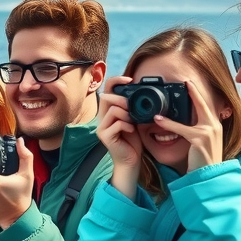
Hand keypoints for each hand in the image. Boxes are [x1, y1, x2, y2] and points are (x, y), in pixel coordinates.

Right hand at [98, 77, 142, 199]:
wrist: (130, 161)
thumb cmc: (133, 141)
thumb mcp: (134, 120)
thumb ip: (133, 108)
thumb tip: (139, 94)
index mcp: (108, 112)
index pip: (107, 90)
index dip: (116, 81)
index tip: (130, 79)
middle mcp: (102, 118)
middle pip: (107, 97)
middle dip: (122, 99)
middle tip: (132, 108)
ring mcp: (101, 127)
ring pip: (113, 110)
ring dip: (127, 114)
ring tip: (133, 122)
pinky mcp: (104, 136)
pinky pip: (117, 123)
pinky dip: (127, 125)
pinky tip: (131, 131)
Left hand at [152, 80, 224, 172]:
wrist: (209, 175)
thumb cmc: (202, 160)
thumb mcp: (201, 142)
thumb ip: (195, 131)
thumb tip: (183, 123)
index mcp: (214, 126)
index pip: (206, 107)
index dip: (198, 95)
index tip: (190, 84)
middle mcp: (214, 126)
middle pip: (203, 105)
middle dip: (194, 92)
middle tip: (186, 81)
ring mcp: (208, 132)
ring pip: (189, 117)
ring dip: (177, 108)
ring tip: (165, 99)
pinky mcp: (200, 140)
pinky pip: (181, 129)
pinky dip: (169, 124)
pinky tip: (158, 120)